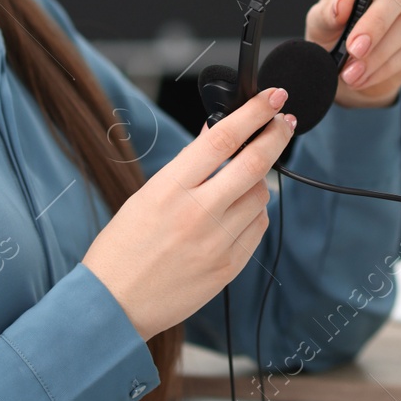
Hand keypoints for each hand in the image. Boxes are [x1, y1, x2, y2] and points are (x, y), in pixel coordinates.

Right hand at [82, 87, 294, 340]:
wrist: (114, 305)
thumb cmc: (122, 248)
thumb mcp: (146, 196)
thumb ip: (186, 166)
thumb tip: (216, 132)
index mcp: (170, 189)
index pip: (223, 139)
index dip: (253, 113)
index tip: (271, 96)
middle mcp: (197, 214)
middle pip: (254, 164)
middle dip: (276, 135)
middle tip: (286, 120)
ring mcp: (217, 243)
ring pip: (261, 195)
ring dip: (260, 179)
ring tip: (243, 179)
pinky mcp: (229, 267)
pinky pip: (258, 228)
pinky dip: (255, 212)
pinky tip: (240, 211)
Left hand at [306, 0, 400, 108]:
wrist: (351, 71)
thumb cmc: (334, 35)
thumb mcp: (320, 25)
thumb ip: (326, 14)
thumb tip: (341, 6)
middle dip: (376, 23)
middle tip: (353, 49)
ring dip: (379, 54)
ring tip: (351, 74)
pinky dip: (388, 67)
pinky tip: (367, 76)